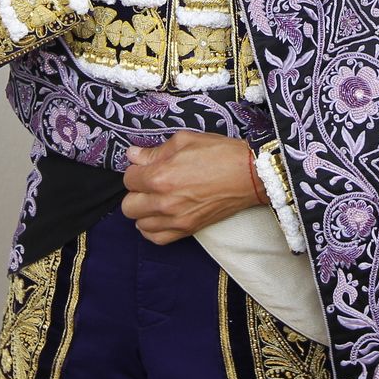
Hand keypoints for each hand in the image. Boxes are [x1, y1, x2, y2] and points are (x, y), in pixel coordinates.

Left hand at [121, 132, 261, 244]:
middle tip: (148, 183)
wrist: (249, 175)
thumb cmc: (220, 154)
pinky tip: (159, 217)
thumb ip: (154, 151)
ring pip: (139, 224)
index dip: (136, 170)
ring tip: (156, 199)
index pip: (128, 179)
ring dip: (143, 211)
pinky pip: (156, 238)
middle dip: (135, 192)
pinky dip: (152, 229)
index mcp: (161, 177)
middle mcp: (164, 202)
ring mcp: (176, 220)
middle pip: (128, 206)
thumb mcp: (185, 140)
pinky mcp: (188, 230)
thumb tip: (133, 155)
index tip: (145, 167)